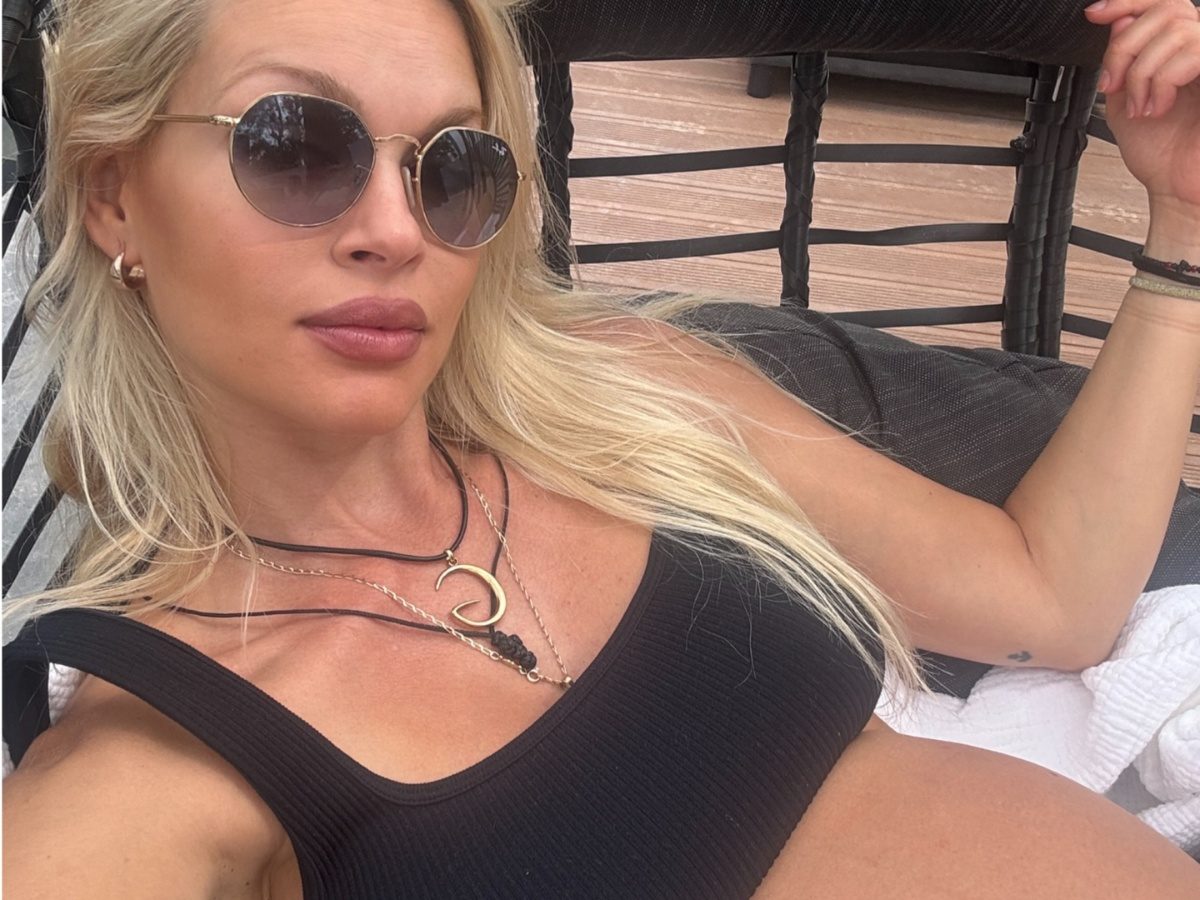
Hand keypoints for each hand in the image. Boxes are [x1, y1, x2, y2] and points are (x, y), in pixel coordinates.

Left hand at [1086, 0, 1199, 218]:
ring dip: (1143, 72)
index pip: (1160, 3)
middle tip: (1112, 85)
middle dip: (1125, 48)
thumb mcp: (1124, 98)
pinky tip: (1158, 107)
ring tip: (1140, 107)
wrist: (1175, 187)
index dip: (1127, 1)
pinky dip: (1164, 79)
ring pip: (1177, 29)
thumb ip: (1121, 59)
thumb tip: (1120, 20)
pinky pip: (1194, 51)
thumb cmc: (1159, 150)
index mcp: (1179, 49)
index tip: (1095, 14)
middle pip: (1164, 10)